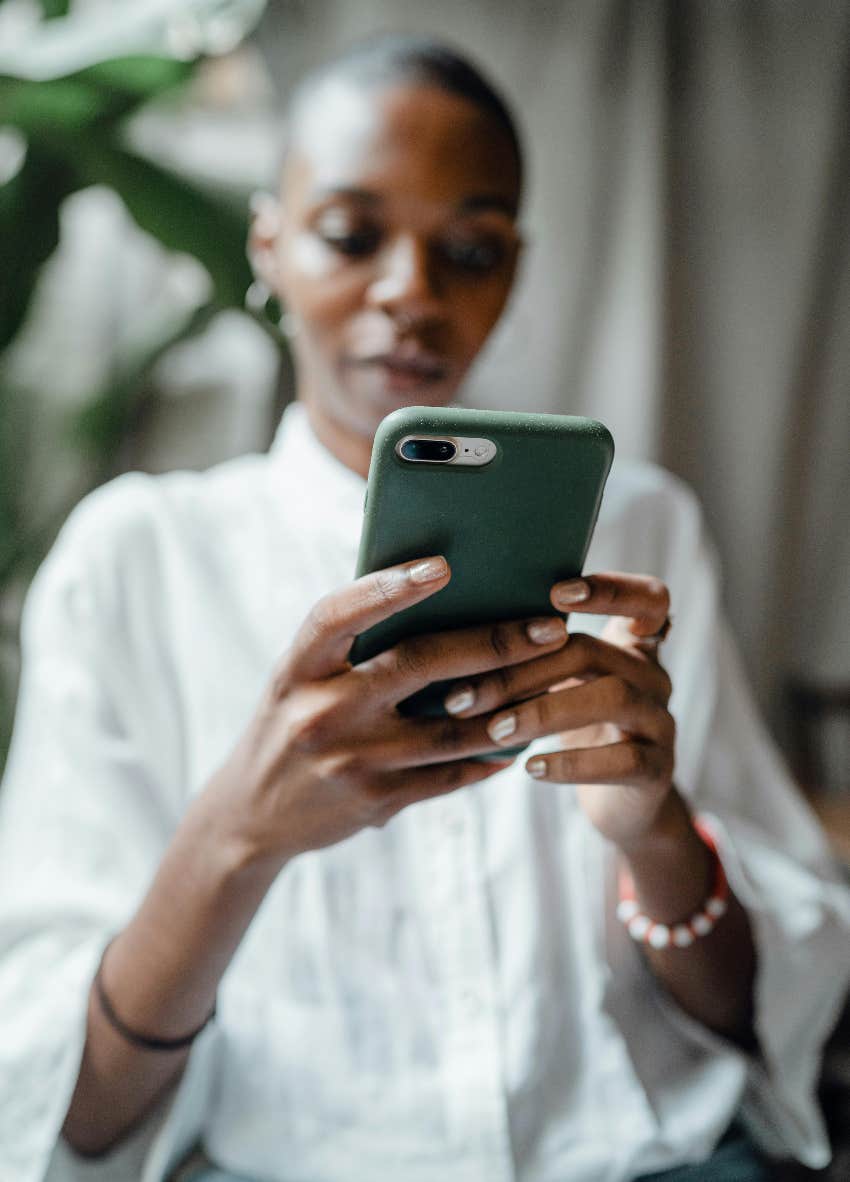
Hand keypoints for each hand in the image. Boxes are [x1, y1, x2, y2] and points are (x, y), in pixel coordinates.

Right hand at [203, 556, 568, 867]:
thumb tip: (439, 596)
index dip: (388, 588)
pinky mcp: (375, 801)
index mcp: (298, 668)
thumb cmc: (291, 721)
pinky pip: (448, 775)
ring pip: (450, 727)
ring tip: (554, 679)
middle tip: (549, 627)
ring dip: (510, 704)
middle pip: (418, 665)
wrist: (251, 814)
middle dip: (493, 643)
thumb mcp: (300, 678)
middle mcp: (321, 712)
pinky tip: (520, 737)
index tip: (443, 566)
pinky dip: (488, 755)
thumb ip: (351, 646)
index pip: (339, 616)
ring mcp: (350, 761)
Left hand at [441, 572, 675, 850]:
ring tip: (495, 731)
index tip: (556, 593)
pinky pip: (623, 759)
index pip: (646, 597)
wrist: (621, 803)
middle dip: (522, 670)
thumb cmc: (575, 727)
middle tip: (463, 696)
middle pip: (593, 651)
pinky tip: (531, 768)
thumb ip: (533, 653)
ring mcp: (661, 721)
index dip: (610, 589)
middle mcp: (652, 674)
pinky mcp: (658, 769)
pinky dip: (572, 763)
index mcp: (631, 644)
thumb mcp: (560, 684)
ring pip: (612, 697)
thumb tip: (450, 630)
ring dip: (543, 711)